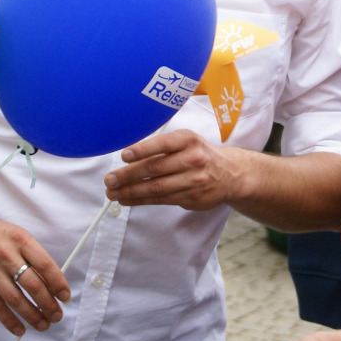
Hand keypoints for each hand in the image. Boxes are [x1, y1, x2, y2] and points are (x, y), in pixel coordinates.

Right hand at [0, 200, 69, 337]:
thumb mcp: (16, 235)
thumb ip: (32, 256)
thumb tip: (51, 282)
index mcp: (20, 239)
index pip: (45, 264)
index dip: (58, 283)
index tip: (65, 296)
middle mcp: (5, 254)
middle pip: (32, 285)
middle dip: (48, 304)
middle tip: (57, 315)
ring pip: (15, 299)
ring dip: (32, 315)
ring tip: (43, 325)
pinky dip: (9, 320)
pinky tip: (20, 329)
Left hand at [105, 130, 244, 210]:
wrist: (230, 174)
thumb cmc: (200, 154)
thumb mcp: (187, 141)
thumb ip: (163, 146)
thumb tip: (128, 156)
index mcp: (188, 140)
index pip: (162, 144)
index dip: (142, 150)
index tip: (124, 155)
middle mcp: (192, 159)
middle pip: (155, 168)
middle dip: (128, 175)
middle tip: (109, 179)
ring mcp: (193, 180)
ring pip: (156, 187)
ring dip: (130, 191)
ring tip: (113, 192)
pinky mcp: (191, 197)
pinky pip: (161, 199)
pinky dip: (140, 200)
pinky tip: (127, 199)